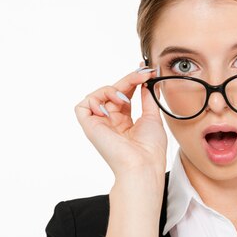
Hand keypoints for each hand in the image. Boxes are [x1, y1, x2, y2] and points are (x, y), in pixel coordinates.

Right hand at [74, 65, 166, 180]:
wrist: (143, 165)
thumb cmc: (150, 149)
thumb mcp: (153, 117)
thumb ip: (148, 98)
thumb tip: (147, 82)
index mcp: (125, 122)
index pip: (125, 94)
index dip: (133, 81)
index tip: (147, 71)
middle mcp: (111, 122)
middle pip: (113, 91)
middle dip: (128, 79)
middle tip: (143, 74)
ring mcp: (100, 124)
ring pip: (98, 94)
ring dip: (112, 90)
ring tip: (125, 99)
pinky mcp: (89, 127)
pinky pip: (83, 106)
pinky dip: (95, 101)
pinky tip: (109, 109)